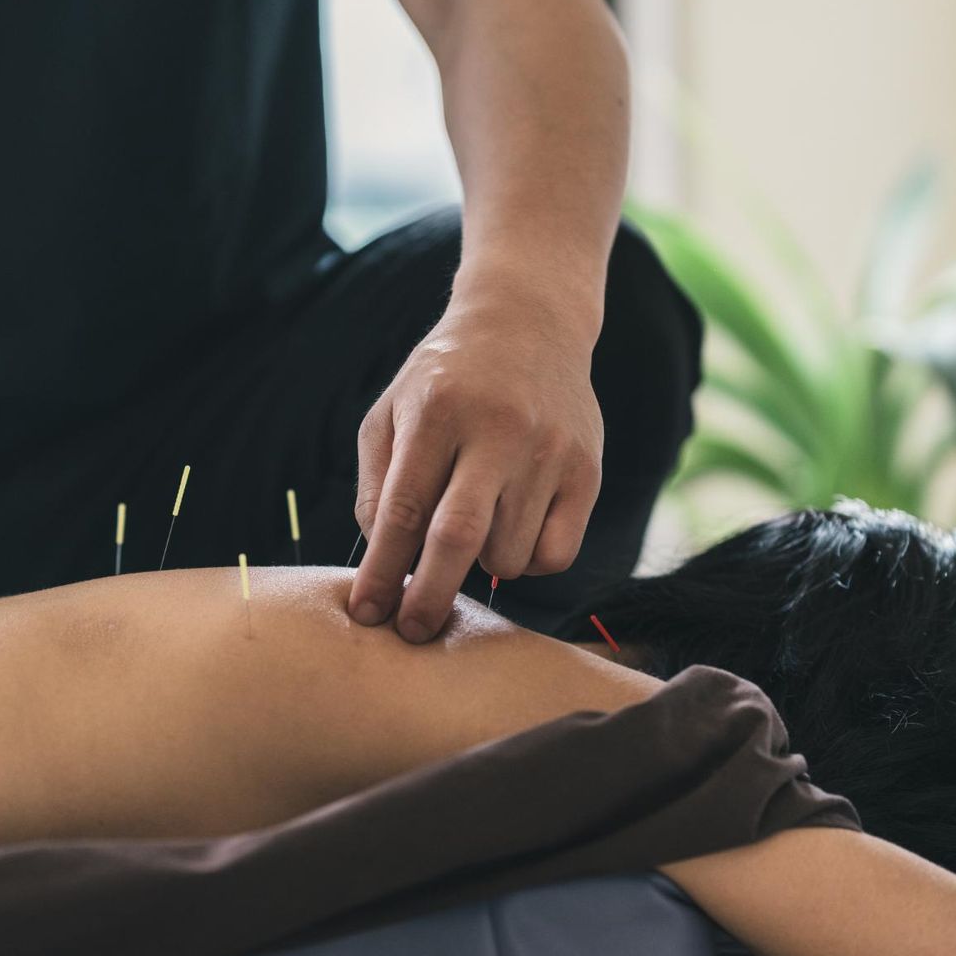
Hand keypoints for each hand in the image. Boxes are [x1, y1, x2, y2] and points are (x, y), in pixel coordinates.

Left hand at [349, 281, 603, 641]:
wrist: (528, 323)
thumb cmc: (444, 383)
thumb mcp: (391, 413)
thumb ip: (378, 487)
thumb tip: (383, 562)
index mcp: (437, 412)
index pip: (403, 510)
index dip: (382, 571)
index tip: (366, 613)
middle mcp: (498, 429)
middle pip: (458, 538)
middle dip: (429, 596)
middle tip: (411, 633)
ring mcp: (549, 450)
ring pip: (508, 554)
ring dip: (481, 567)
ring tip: (473, 528)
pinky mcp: (588, 469)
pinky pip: (555, 553)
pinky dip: (527, 561)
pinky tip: (512, 528)